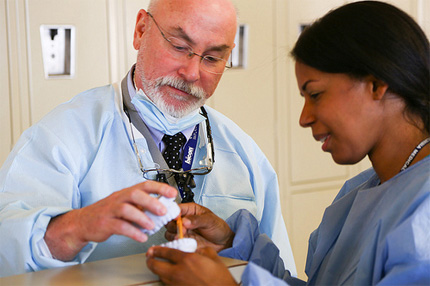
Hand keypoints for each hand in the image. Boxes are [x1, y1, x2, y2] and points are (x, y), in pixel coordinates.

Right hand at [44, 181, 176, 260]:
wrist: (83, 223)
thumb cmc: (108, 213)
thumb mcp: (126, 206)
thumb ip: (142, 207)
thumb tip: (164, 209)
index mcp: (126, 193)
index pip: (145, 185)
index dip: (159, 188)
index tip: (173, 193)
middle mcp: (118, 198)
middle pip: (135, 194)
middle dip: (151, 202)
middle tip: (163, 211)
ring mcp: (110, 210)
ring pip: (126, 209)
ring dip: (141, 218)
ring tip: (152, 226)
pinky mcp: (104, 223)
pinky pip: (119, 227)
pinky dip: (132, 232)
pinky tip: (141, 237)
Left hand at [146, 246, 237, 285]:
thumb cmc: (220, 278)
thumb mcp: (212, 256)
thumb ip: (201, 249)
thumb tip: (196, 249)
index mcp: (187, 260)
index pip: (166, 252)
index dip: (157, 249)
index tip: (153, 248)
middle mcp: (178, 272)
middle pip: (156, 265)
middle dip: (150, 260)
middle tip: (149, 257)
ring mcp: (177, 284)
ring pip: (159, 276)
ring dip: (157, 270)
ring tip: (157, 266)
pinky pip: (167, 284)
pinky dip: (165, 279)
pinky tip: (168, 276)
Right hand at [165, 203, 234, 251]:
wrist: (223, 243)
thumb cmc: (218, 228)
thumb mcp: (210, 220)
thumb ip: (197, 220)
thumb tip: (185, 221)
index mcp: (190, 210)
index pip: (177, 208)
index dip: (174, 212)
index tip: (177, 218)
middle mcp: (184, 220)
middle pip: (170, 220)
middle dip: (174, 225)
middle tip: (182, 230)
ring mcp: (183, 231)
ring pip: (169, 231)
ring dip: (174, 234)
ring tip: (183, 237)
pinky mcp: (183, 241)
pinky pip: (173, 242)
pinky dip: (176, 243)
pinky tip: (183, 243)